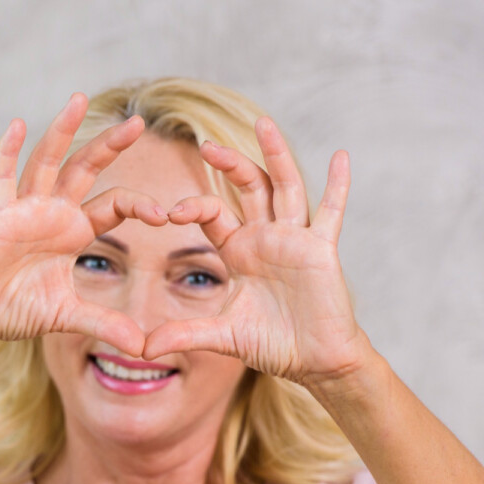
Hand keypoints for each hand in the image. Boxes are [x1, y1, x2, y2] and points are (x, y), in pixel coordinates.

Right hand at [0, 93, 168, 356]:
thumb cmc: (13, 308)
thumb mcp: (67, 316)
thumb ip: (104, 324)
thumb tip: (143, 348)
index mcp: (73, 231)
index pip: (114, 205)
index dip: (139, 206)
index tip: (166, 216)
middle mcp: (52, 212)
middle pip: (86, 169)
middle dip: (111, 145)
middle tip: (139, 122)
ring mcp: (23, 209)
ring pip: (46, 162)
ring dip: (61, 132)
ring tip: (77, 100)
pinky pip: (2, 178)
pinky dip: (6, 151)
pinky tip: (17, 124)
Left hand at [143, 117, 371, 385]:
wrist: (313, 360)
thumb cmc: (272, 344)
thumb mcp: (221, 337)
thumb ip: (184, 335)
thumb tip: (142, 350)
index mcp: (239, 250)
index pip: (213, 214)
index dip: (193, 207)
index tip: (169, 213)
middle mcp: (266, 237)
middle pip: (247, 188)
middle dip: (228, 164)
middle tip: (206, 144)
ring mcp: (295, 239)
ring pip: (285, 186)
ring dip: (275, 154)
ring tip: (263, 123)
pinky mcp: (322, 249)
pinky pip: (332, 211)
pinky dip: (338, 185)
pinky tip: (341, 156)